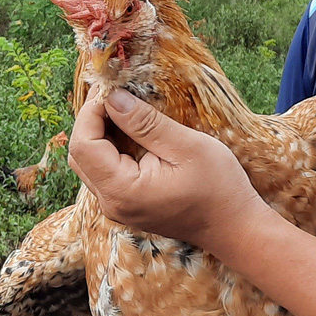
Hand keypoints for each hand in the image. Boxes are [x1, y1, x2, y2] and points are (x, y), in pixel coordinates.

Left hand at [67, 89, 267, 249]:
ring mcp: (117, 206)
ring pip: (89, 163)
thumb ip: (145, 123)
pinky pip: (104, 171)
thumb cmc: (219, 188)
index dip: (90, 112)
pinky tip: (129, 127)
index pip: (84, 145)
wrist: (234, 227)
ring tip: (121, 104)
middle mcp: (112, 203)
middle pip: (80, 154)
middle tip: (113, 91)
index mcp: (122, 190)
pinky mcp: (126, 204)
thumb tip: (112, 98)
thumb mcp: (186, 147)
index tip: (110, 88)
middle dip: (91, 119)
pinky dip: (109, 146)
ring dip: (99, 131)